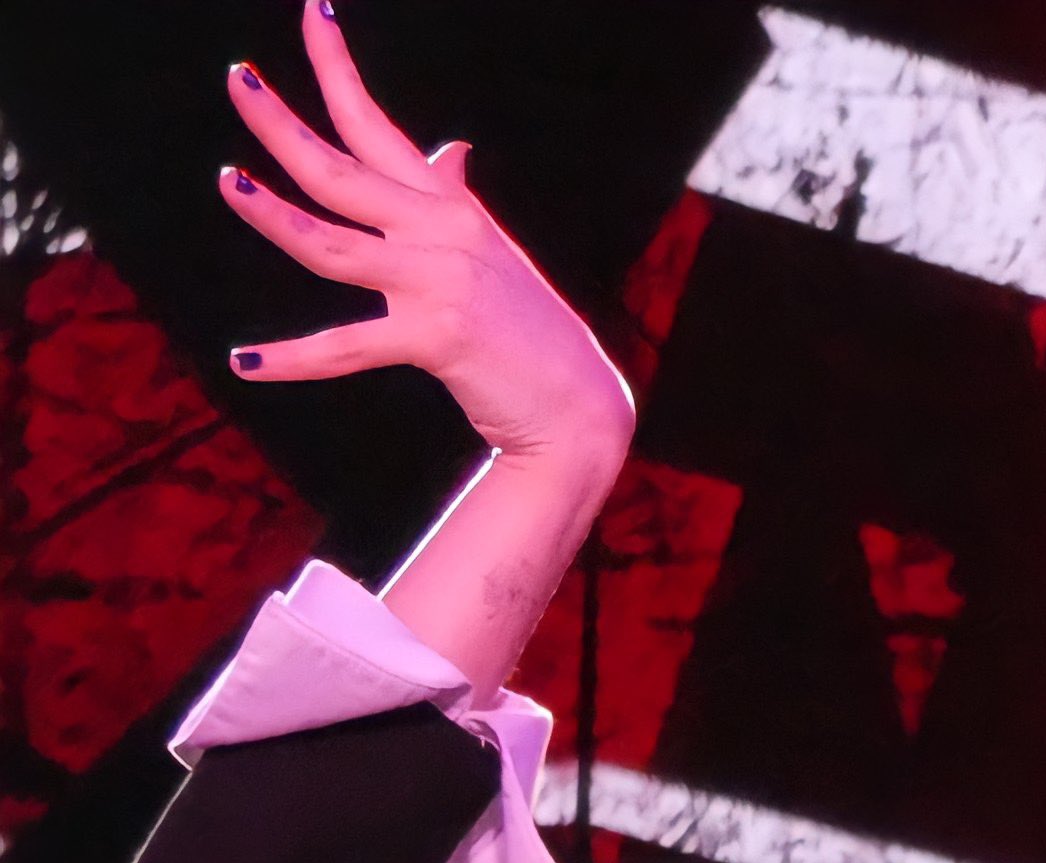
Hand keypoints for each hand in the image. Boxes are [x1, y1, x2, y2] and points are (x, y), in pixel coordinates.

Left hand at [218, 12, 630, 472]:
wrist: (582, 408)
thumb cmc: (532, 334)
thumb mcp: (492, 253)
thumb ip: (454, 197)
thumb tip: (450, 150)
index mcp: (447, 210)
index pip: (377, 127)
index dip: (338, 68)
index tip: (312, 13)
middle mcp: (441, 234)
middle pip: (341, 171)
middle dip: (282, 123)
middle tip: (238, 79)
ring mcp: (440, 283)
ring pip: (332, 244)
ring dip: (274, 216)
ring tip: (230, 184)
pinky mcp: (438, 338)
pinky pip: (347, 346)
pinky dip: (293, 360)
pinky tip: (243, 361)